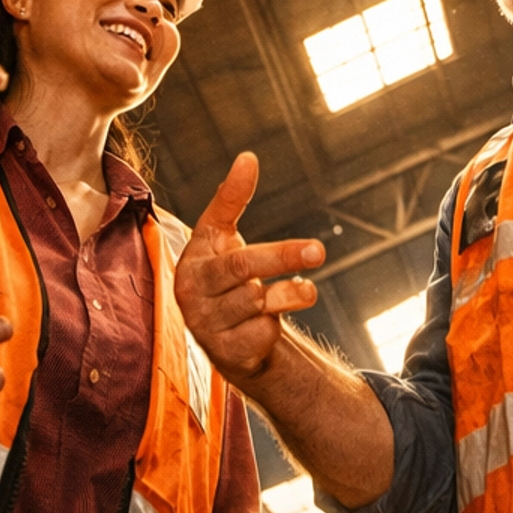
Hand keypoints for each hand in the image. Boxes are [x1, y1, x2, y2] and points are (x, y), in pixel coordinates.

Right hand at [173, 153, 322, 385]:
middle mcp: (194, 298)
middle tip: (319, 250)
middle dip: (284, 261)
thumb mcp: (218, 235)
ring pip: (259, 307)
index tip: (309, 241)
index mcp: (193, 266)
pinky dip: (272, 325)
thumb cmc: (220, 271)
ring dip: (287, 296)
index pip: (237, 258)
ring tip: (305, 290)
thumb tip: (248, 157)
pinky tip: (269, 320)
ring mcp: (208, 329)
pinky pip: (261, 335)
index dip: (274, 250)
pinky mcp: (226, 354)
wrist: (218, 330)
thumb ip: (230, 198)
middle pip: (247, 277)